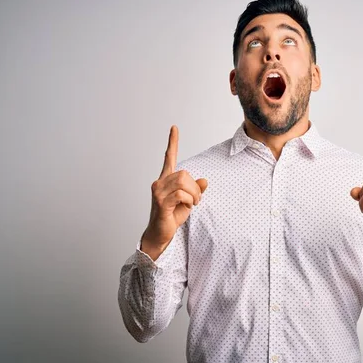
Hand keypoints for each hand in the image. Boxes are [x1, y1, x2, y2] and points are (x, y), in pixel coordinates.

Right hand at [141, 125, 207, 259]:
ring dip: (193, 194)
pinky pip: (180, 194)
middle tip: (196, 200)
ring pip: (184, 182)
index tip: (174, 128)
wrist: (161, 234)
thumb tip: (204, 180)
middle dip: (195, 187)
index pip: (169, 158)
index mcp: (166, 180)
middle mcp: (159, 183)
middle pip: (185, 174)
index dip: (172, 143)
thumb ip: (196, 190)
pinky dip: (189, 200)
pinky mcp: (160, 202)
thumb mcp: (189, 201)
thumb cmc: (172, 217)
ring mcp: (158, 192)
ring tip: (192, 204)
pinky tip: (187, 207)